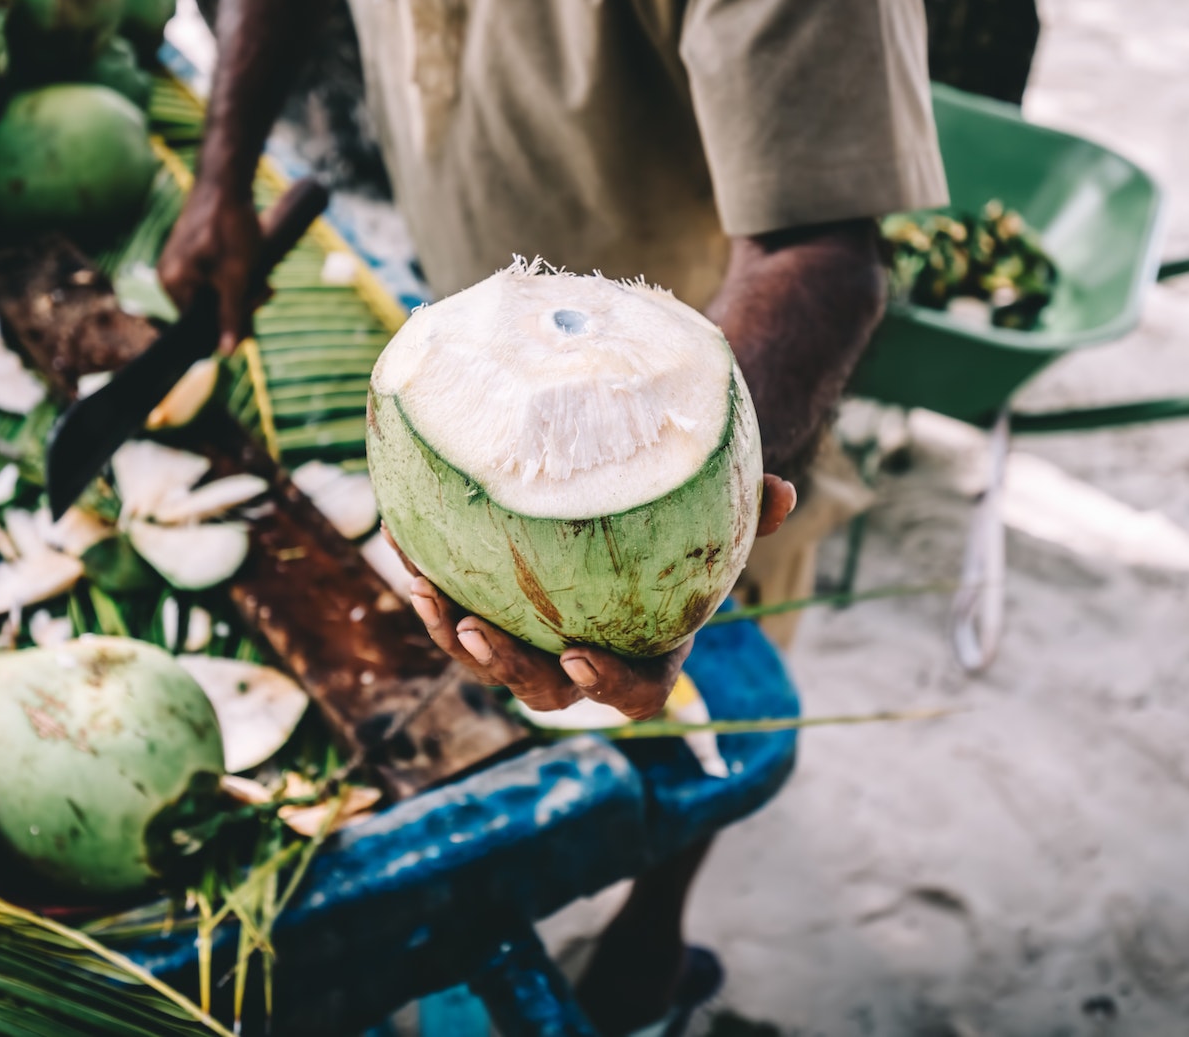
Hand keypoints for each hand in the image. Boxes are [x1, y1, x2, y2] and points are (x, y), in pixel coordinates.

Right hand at [157, 181, 263, 353]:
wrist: (227, 181)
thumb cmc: (231, 228)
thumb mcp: (237, 278)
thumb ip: (230, 315)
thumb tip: (226, 354)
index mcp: (173, 285)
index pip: (198, 327)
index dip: (229, 324)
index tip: (255, 308)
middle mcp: (168, 276)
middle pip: (207, 310)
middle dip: (239, 304)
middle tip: (266, 290)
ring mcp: (178, 262)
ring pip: (214, 292)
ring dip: (241, 289)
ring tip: (263, 276)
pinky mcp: (191, 251)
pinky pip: (212, 276)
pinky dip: (233, 275)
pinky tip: (251, 263)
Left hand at [395, 474, 796, 721]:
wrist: (641, 520)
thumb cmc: (685, 530)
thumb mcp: (720, 522)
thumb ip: (749, 516)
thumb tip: (786, 492)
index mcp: (647, 652)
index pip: (634, 696)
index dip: (605, 687)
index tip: (579, 655)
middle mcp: (585, 660)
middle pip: (541, 691)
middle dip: (505, 667)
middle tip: (476, 631)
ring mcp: (533, 643)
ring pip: (485, 662)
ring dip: (450, 634)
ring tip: (427, 591)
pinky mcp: (491, 614)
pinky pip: (454, 612)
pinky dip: (429, 582)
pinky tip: (402, 540)